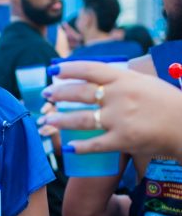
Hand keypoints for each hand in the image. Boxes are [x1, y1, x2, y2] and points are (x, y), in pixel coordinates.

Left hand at [41, 60, 181, 158]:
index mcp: (125, 78)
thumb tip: (99, 77)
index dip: (69, 69)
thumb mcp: (145, 82)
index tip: (53, 69)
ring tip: (47, 119)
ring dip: (61, 119)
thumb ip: (122, 80)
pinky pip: (94, 144)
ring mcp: (119, 119)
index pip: (90, 69)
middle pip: (81, 93)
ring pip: (82, 119)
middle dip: (59, 93)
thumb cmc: (168, 102)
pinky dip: (79, 147)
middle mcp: (119, 96)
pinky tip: (67, 147)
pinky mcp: (122, 140)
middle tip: (46, 94)